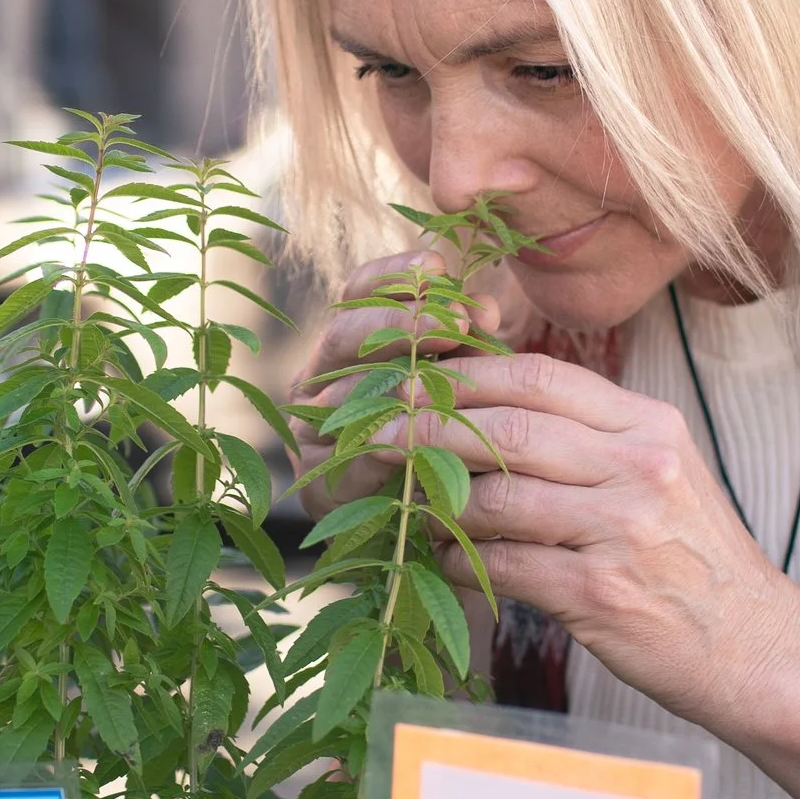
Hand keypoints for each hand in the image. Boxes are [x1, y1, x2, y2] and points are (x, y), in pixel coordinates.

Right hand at [289, 247, 522, 506]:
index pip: (357, 294)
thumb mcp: (452, 384)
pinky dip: (389, 443)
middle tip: (455, 321)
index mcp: (349, 350)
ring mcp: (313, 435)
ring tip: (448, 372)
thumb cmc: (440, 444)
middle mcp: (319, 384)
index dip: (393, 274)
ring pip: (344, 392)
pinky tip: (425, 435)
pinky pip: (352, 457)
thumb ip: (463, 347)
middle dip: (401, 321)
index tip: (437, 263)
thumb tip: (486, 310)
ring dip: (398, 379)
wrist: (420, 535)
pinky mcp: (325, 486)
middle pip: (344, 334)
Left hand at [383, 349, 799, 726]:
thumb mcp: (665, 473)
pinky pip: (503, 565)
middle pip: (507, 428)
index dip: (463, 374)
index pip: (539, 375)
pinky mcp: (599, 595)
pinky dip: (459, 561)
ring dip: (436, 500)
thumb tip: (492, 407)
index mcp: (650, 425)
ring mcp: (621, 531)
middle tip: (374, 432)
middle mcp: (640, 468)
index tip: (411, 378)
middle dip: (427, 426)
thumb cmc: (697, 561)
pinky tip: (441, 559)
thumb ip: (593, 436)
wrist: (757, 649)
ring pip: (496, 496)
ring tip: (404, 501)